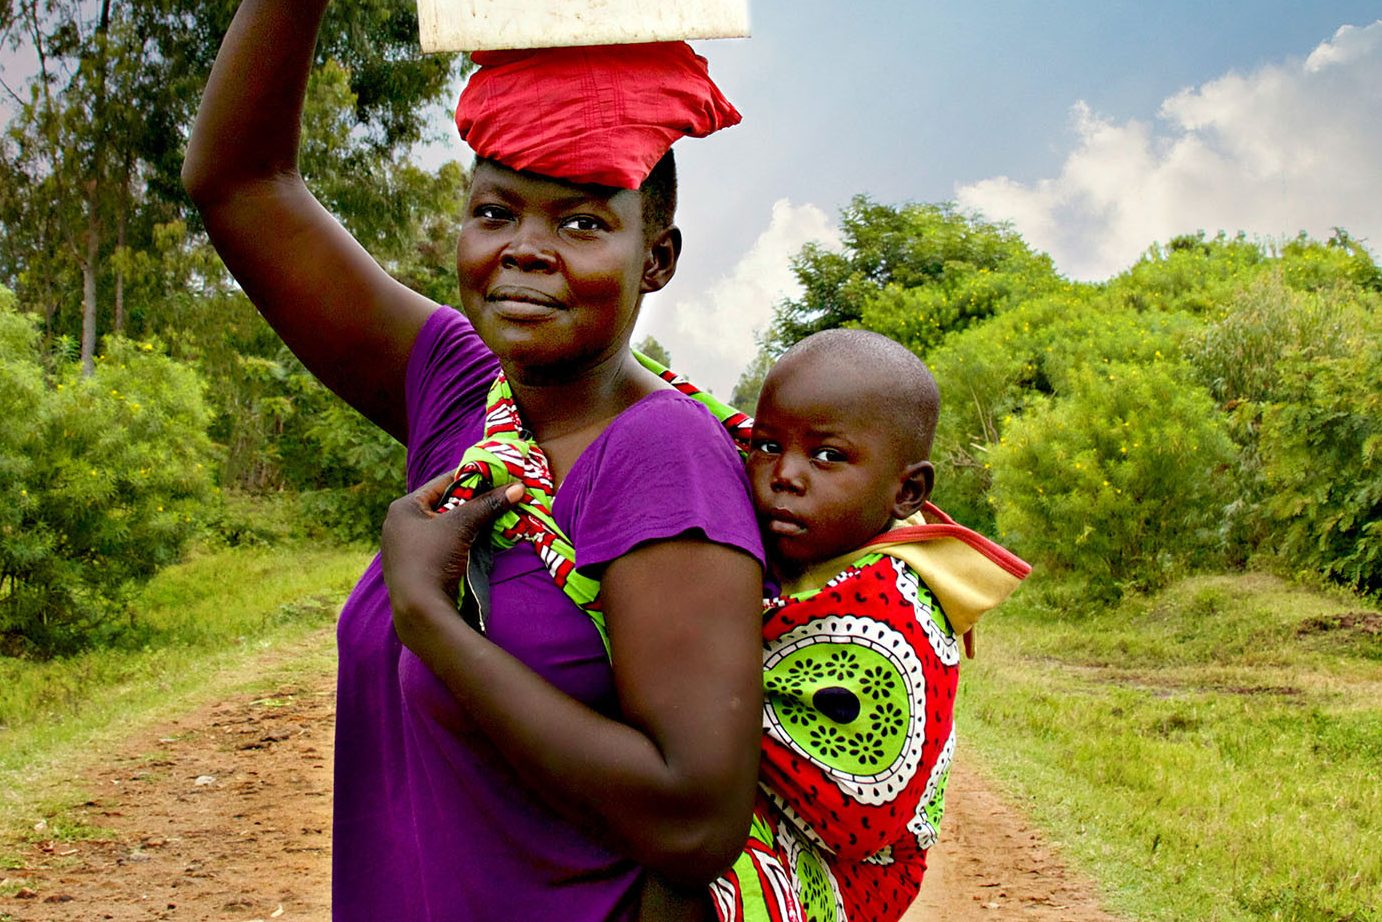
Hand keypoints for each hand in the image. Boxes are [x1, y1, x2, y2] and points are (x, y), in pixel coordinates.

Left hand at [380, 472, 523, 645]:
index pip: (442, 483)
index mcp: (403, 508)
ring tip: (495, 516)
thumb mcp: (461, 526)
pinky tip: (479, 540)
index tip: (496, 475)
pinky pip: (442, 544)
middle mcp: (399, 524)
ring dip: (469, 522)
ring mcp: (406, 547)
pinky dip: (461, 540)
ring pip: (444, 525)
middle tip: (499, 496)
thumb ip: (487, 505)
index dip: (471, 477)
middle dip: (473, 502)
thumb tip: (518, 488)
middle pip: (444, 504)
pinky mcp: (415, 566)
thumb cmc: (432, 559)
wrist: (419, 610)